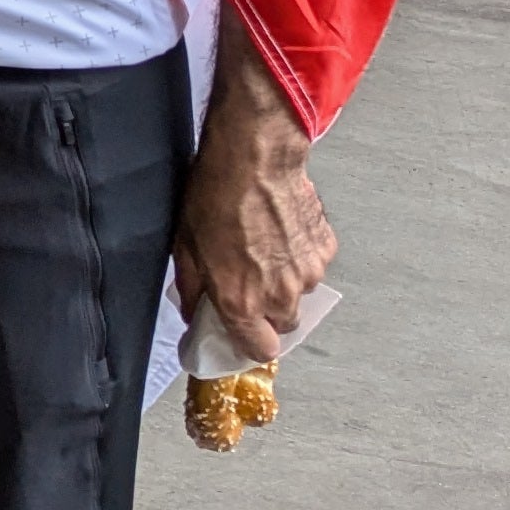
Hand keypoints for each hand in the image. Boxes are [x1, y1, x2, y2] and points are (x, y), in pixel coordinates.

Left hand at [171, 23, 338, 358]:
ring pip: (299, 294)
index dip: (248, 343)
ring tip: (262, 249)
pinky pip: (313, 266)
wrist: (255, 159)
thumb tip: (193, 309)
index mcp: (242, 301)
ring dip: (283, 282)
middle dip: (266, 312)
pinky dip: (299, 257)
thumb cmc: (218, 197)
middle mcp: (280, 294)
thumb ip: (192, 289)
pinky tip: (280, 233)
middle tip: (248, 285)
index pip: (258, 350)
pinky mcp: (325, 249)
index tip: (238, 333)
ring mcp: (307, 272)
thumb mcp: (185, 247)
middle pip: (282, 325)